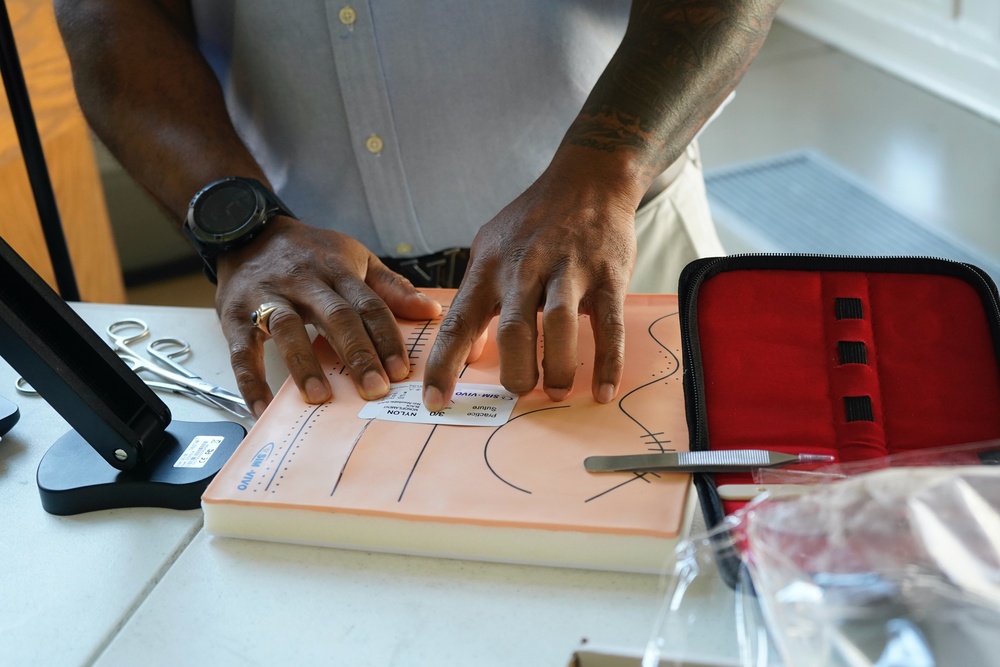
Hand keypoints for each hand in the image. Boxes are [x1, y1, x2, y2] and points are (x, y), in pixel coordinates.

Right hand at [215, 216, 441, 417]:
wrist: (247, 229)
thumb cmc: (308, 252)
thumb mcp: (354, 257)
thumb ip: (391, 288)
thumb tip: (431, 310)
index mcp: (337, 271)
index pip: (369, 306)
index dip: (386, 338)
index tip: (401, 371)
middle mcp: (304, 282)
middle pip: (335, 317)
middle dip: (357, 354)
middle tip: (374, 389)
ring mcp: (267, 297)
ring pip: (287, 329)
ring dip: (304, 364)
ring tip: (320, 396)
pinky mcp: (234, 315)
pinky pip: (242, 350)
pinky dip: (250, 381)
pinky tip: (262, 408)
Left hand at [422, 149, 638, 410]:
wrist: (588, 180)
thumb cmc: (534, 222)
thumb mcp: (491, 248)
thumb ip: (478, 297)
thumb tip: (467, 348)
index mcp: (489, 268)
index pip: (459, 322)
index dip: (444, 365)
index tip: (434, 401)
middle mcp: (524, 268)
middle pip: (513, 330)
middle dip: (515, 371)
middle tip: (519, 390)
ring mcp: (568, 270)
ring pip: (558, 326)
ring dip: (556, 367)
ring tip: (554, 390)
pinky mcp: (607, 275)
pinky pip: (607, 325)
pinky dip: (607, 362)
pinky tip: (601, 390)